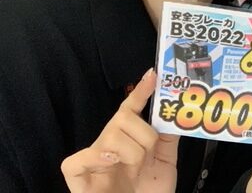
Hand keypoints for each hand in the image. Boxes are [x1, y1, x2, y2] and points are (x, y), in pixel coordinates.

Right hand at [61, 69, 178, 192]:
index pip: (130, 110)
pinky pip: (75, 161)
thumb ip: (168, 138)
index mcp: (128, 139)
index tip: (153, 75)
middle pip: (122, 118)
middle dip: (145, 135)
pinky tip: (111, 161)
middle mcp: (109, 145)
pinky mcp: (78, 179)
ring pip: (110, 136)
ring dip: (132, 154)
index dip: (140, 91)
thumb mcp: (165, 163)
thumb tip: (173, 112)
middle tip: (149, 156)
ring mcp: (93, 161)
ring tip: (135, 171)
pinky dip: (95, 158)